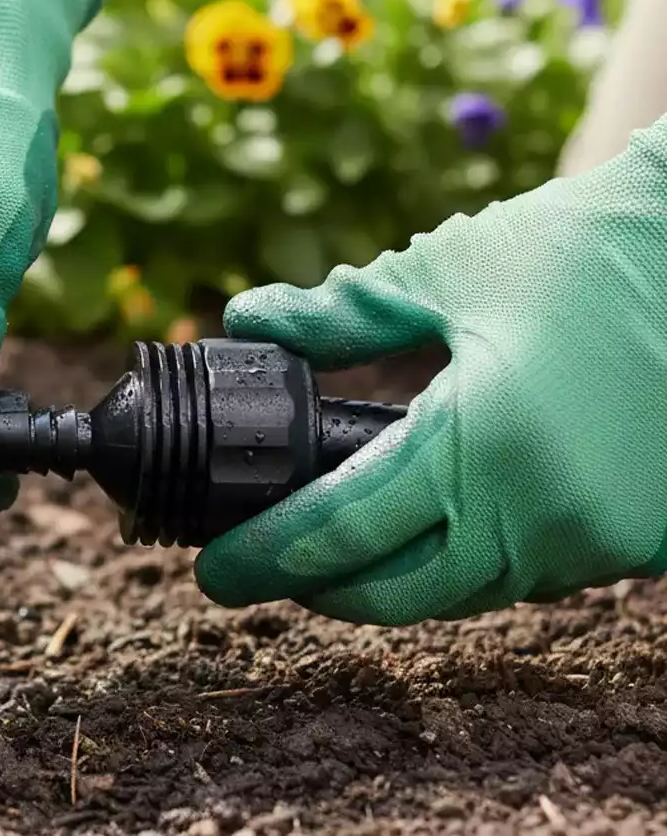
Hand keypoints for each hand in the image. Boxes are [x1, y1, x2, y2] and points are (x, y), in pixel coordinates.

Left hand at [195, 121, 666, 623]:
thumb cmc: (586, 248)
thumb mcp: (447, 270)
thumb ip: (340, 312)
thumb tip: (251, 319)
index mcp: (484, 445)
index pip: (343, 529)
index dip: (268, 557)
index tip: (216, 571)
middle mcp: (546, 514)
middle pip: (402, 591)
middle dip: (321, 588)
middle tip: (263, 568)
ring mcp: (603, 537)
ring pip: (471, 592)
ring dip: (398, 578)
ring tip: (336, 548)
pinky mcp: (642, 537)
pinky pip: (533, 573)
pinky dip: (471, 561)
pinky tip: (437, 528)